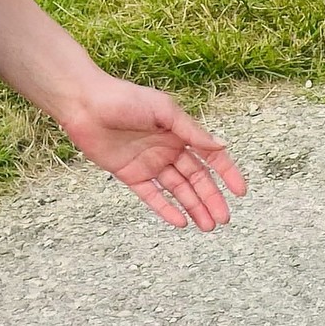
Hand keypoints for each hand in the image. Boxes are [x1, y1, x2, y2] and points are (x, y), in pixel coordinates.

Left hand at [60, 73, 246, 230]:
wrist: (84, 104)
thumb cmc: (124, 99)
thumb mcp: (163, 111)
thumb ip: (191, 131)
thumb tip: (222, 145)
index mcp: (179, 131)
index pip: (210, 156)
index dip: (227, 173)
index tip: (240, 192)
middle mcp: (167, 149)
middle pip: (195, 178)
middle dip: (211, 198)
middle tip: (223, 219)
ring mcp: (149, 163)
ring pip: (177, 190)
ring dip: (193, 206)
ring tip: (208, 226)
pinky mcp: (129, 174)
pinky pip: (151, 195)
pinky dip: (166, 208)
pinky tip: (180, 222)